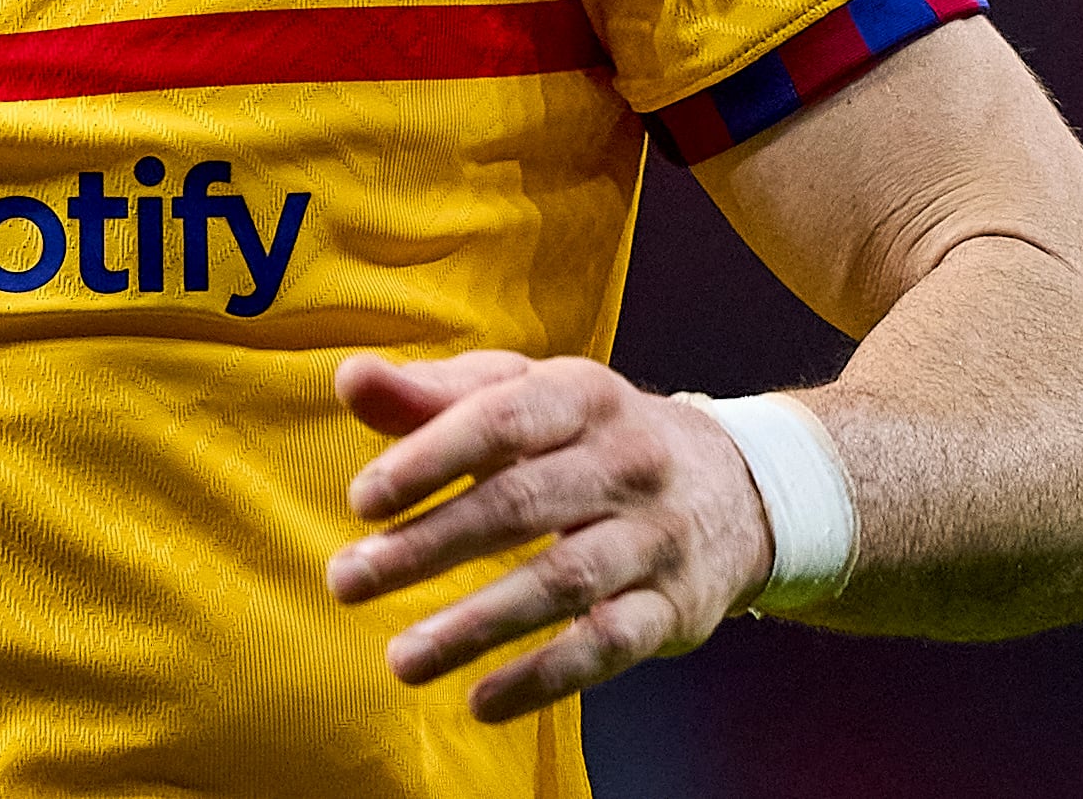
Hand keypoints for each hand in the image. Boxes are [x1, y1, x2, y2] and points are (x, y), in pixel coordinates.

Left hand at [325, 352, 771, 721]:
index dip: (430, 458)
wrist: (735, 486)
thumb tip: (350, 380)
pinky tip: (479, 701)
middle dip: (428, 546)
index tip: (362, 500)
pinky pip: (609, 647)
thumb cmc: (588, 436)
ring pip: (564, 581)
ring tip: (400, 659)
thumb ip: (432, 396)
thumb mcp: (524, 396)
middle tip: (347, 580)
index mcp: (582, 395)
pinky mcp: (674, 609)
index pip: (503, 418)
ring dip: (476, 624)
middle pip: (521, 504)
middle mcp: (627, 462)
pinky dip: (543, 677)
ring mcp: (656, 538)